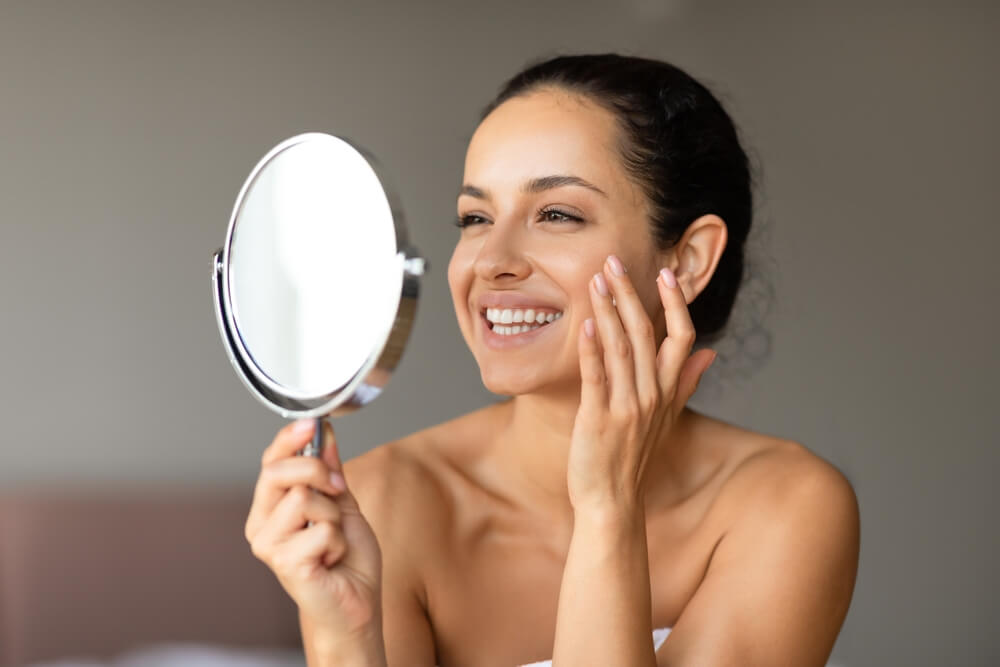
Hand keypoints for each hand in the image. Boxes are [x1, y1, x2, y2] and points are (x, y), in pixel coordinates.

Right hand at [245, 419, 381, 643]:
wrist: (357, 603)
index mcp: (270, 508)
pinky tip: (332, 559)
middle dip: (319, 473)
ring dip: (333, 516)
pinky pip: (322, 529)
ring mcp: (269, 546)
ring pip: (305, 498)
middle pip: (280, 472)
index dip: (289, 439)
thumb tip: (325, 435)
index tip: (311, 423)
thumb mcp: (343, 503)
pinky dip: (339, 542)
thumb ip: (331, 471)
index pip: (270, 462)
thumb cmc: (347, 560)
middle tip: (338, 493)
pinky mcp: (285, 563)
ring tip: (333, 539)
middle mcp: (261, 526)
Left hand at [568, 255, 716, 513]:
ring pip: (620, 349)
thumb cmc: (634, 456)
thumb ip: (686, 382)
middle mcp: (651, 395)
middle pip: (646, 334)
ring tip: (596, 281)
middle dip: (630, 294)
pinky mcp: (598, 419)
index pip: (682, 338)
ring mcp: (626, 408)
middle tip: (613, 262)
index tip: (666, 273)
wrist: (611, 501)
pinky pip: (596, 378)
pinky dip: (592, 349)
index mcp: (667, 391)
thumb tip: (710, 353)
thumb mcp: (666, 418)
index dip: (676, 304)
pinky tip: (585, 324)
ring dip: (608, 311)